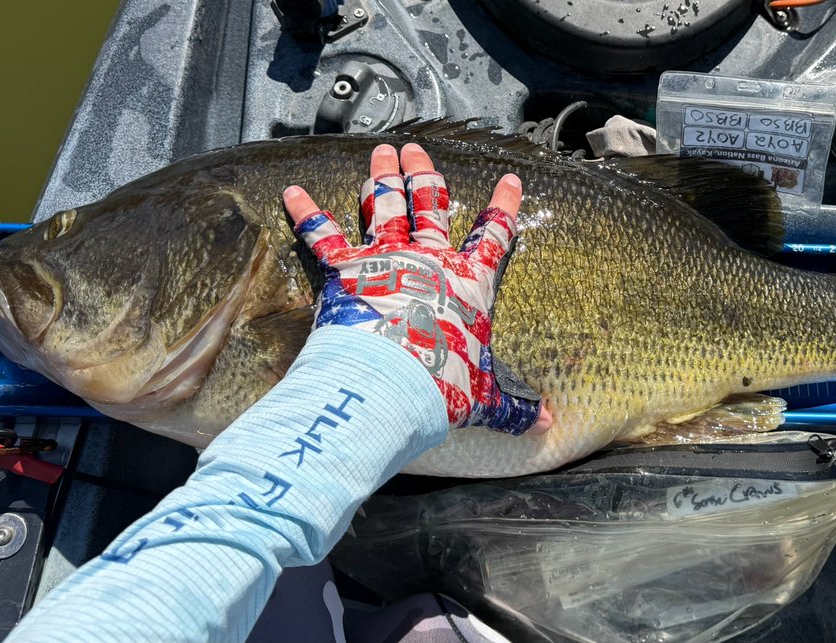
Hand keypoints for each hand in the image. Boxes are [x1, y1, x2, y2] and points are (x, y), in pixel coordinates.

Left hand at [284, 143, 551, 435]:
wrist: (388, 388)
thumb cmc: (440, 389)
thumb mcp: (483, 398)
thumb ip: (511, 407)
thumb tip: (544, 425)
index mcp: (468, 283)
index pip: (493, 236)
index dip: (503, 206)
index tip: (509, 179)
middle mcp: (428, 259)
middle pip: (430, 204)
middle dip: (426, 175)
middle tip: (418, 151)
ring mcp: (384, 258)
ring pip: (385, 205)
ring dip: (382, 177)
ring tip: (381, 152)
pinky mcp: (344, 270)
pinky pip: (322, 235)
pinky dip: (305, 212)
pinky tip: (291, 190)